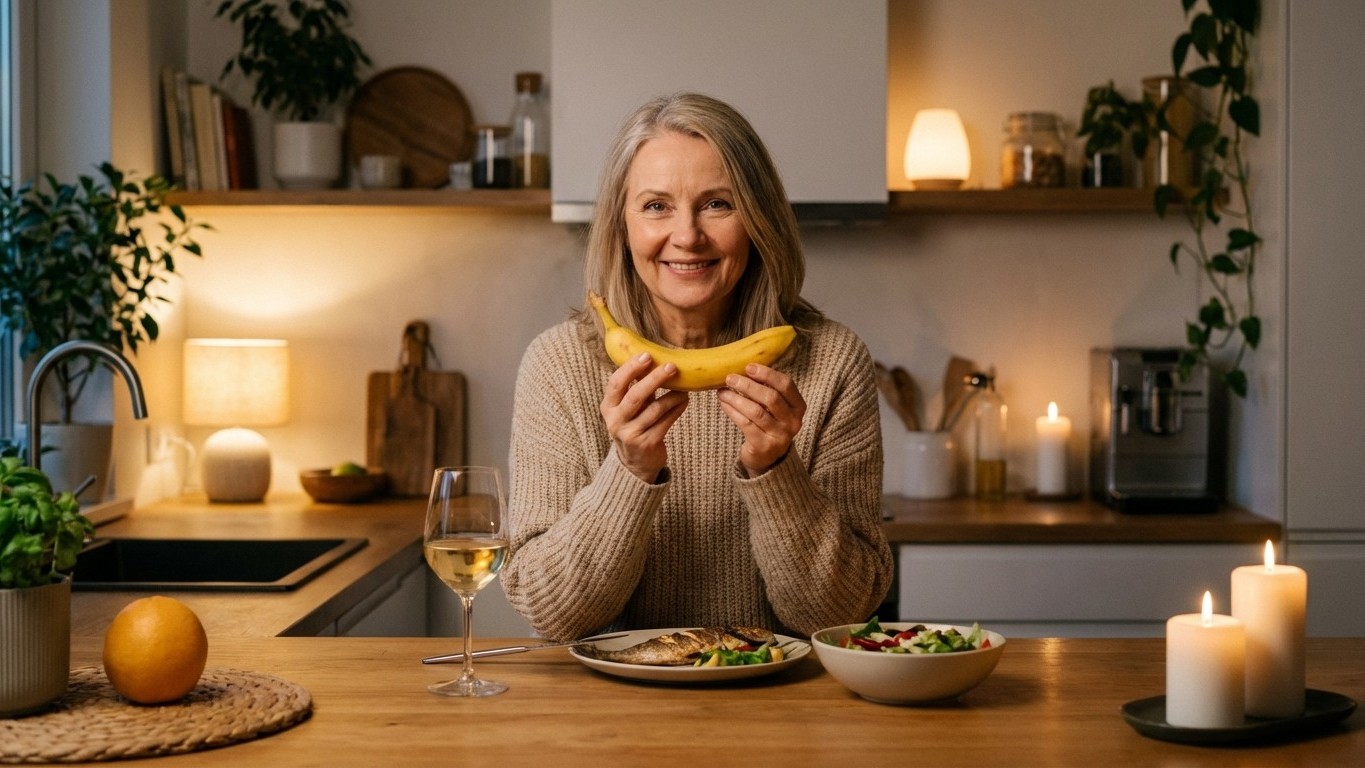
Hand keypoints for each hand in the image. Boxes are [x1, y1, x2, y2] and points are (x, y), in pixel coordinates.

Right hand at [600, 352, 688, 482]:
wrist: (635, 463)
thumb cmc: (634, 425)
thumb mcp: (628, 408)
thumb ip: (636, 387)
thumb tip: (652, 358)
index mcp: (608, 407)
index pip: (616, 383)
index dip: (630, 368)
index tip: (647, 355)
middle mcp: (615, 421)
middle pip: (635, 396)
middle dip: (654, 379)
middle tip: (671, 366)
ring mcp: (630, 434)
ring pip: (655, 409)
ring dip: (673, 396)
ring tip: (685, 387)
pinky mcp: (647, 444)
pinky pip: (665, 422)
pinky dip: (677, 409)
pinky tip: (685, 401)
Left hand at [717, 363, 805, 475]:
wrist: (766, 457)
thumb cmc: (768, 423)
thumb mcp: (775, 407)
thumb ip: (767, 389)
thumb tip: (744, 367)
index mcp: (798, 407)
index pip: (786, 385)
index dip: (767, 374)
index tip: (748, 367)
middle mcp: (793, 422)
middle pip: (771, 397)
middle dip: (748, 385)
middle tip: (730, 378)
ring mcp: (780, 436)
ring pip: (756, 411)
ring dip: (736, 398)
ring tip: (722, 391)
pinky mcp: (764, 446)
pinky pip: (746, 424)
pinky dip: (732, 411)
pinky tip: (724, 403)